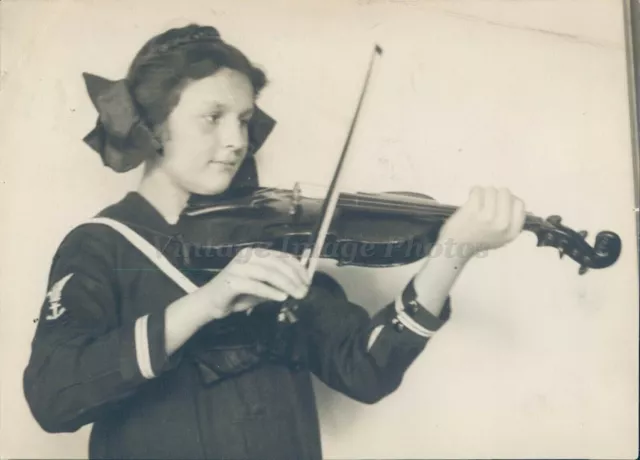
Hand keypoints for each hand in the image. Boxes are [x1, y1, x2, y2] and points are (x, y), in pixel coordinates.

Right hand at [194, 248, 310, 321]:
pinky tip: (282, 298)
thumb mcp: (262, 286)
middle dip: (295, 278)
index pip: (282, 257)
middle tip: (305, 291)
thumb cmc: (237, 294)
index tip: (308, 281)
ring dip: (286, 285)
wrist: (209, 303)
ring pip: (268, 273)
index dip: (298, 268)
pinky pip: (256, 285)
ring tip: (297, 295)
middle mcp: (247, 256)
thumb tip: (300, 284)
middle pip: (277, 264)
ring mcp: (238, 267)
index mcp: (255, 253)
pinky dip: (271, 291)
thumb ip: (277, 283)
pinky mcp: (232, 281)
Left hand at [439, 186, 525, 256]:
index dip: (510, 199)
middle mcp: (502, 224)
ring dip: (483, 192)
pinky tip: (471, 197)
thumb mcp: (502, 235)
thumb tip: (513, 198)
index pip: (520, 204)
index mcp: (512, 231)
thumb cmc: (479, 239)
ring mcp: (487, 217)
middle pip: (505, 193)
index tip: (500, 202)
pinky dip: (474, 191)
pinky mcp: (472, 211)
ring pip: (491, 190)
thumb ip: (510, 220)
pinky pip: (477, 190)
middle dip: (495, 193)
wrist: (457, 246)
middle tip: (487, 201)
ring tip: (478, 201)